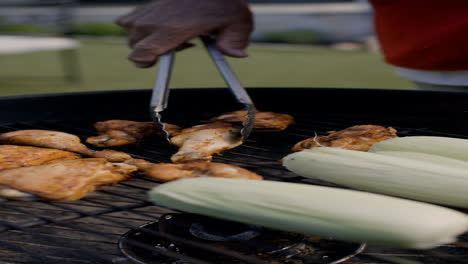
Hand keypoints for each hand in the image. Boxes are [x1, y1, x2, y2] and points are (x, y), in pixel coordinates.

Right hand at [116, 0, 253, 67]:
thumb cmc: (224, 2)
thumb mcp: (238, 23)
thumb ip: (235, 43)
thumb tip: (238, 54)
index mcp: (172, 29)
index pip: (139, 53)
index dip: (144, 62)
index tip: (157, 61)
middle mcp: (156, 20)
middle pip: (132, 45)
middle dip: (148, 51)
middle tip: (177, 44)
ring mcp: (150, 10)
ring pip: (130, 30)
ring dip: (144, 37)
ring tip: (169, 33)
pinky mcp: (150, 3)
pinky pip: (131, 18)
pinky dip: (140, 24)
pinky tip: (161, 24)